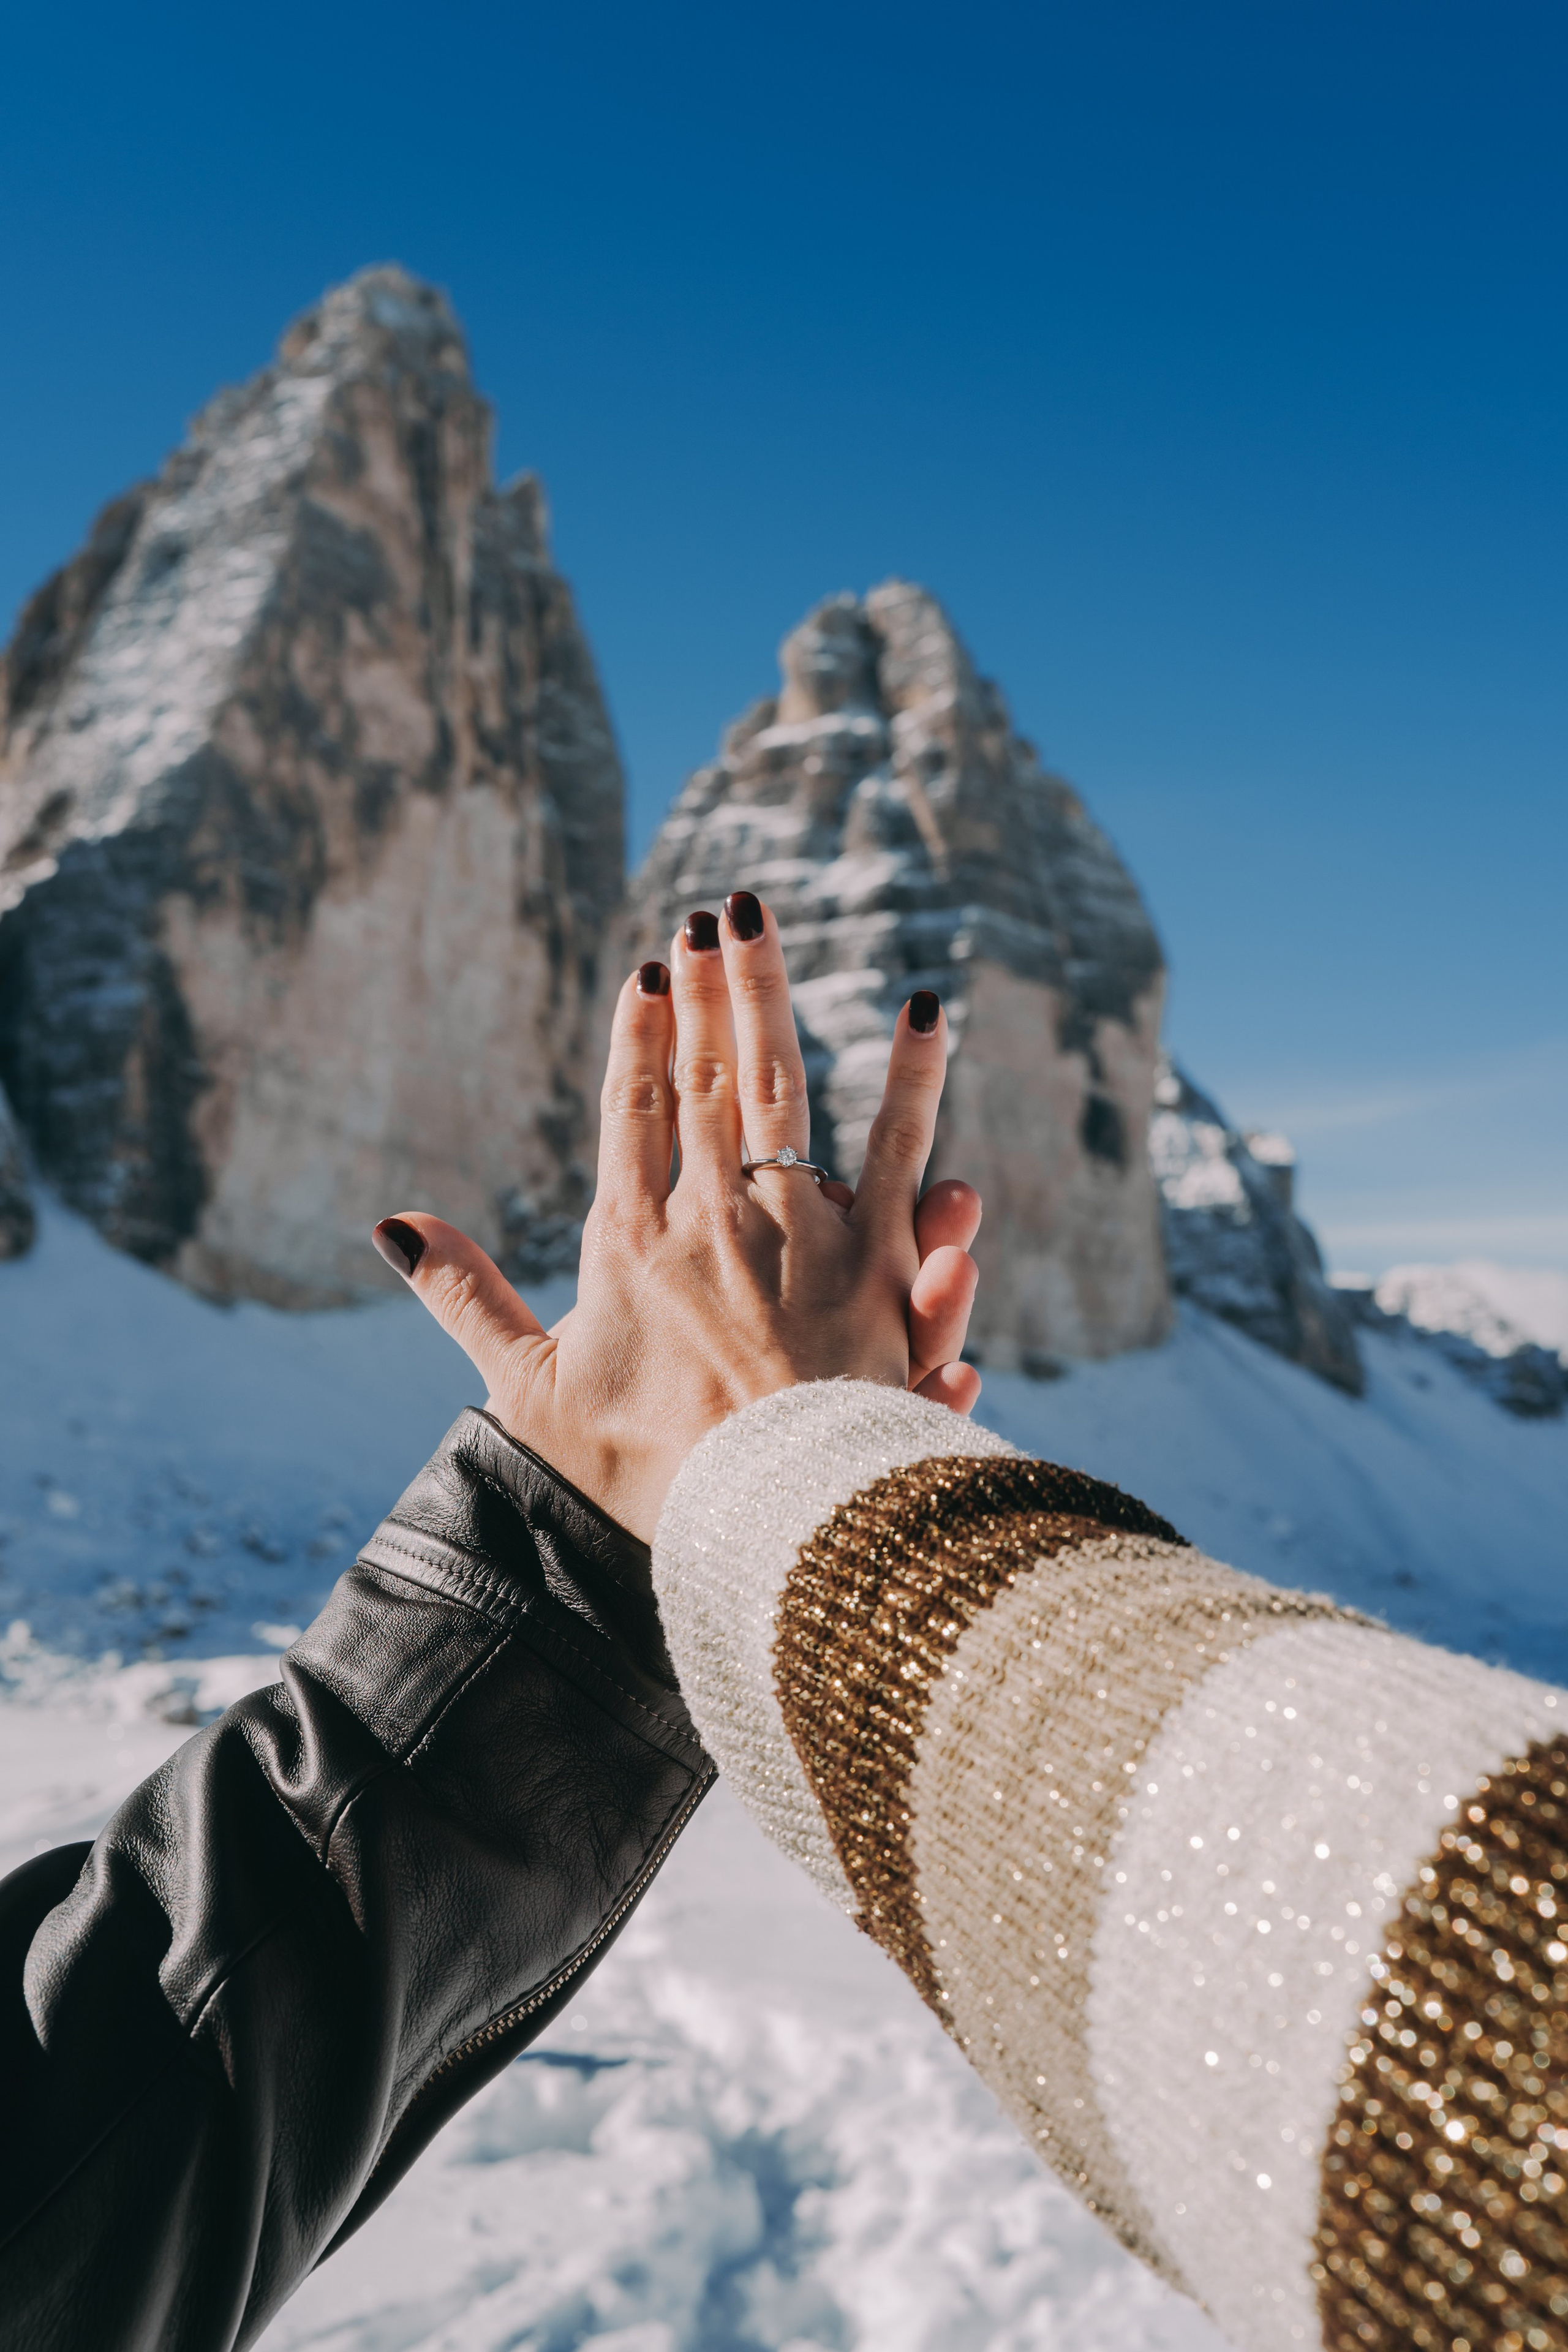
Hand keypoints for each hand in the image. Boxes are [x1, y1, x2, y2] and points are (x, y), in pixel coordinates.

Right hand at [372, 892, 981, 1540]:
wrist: (751, 1532)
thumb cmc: (640, 1478)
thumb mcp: (529, 1392)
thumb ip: (465, 1299)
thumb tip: (394, 1225)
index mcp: (629, 1243)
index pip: (630, 1110)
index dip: (642, 1032)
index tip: (653, 966)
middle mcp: (710, 1220)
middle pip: (703, 1077)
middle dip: (709, 988)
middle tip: (716, 912)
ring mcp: (796, 1233)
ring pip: (781, 1086)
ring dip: (770, 997)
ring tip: (768, 927)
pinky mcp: (875, 1262)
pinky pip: (897, 1151)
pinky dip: (912, 1081)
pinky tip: (924, 1011)